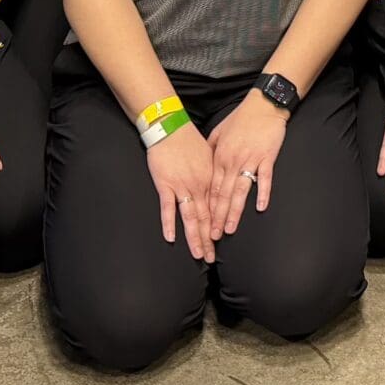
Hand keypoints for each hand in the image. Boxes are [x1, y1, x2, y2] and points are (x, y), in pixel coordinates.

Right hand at [147, 121, 217, 262]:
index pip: (215, 208)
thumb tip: (219, 185)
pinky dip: (169, 223)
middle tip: (210, 258)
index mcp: (210, 178)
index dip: (217, 226)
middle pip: (205, 217)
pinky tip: (172, 238)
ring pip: (190, 217)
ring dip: (194, 237)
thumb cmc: (188, 140)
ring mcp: (182, 186)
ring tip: (198, 254)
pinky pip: (168, 208)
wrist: (170, 126)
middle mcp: (199, 185)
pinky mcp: (165, 185)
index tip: (219, 242)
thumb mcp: (208, 155)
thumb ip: (212, 172)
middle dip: (208, 239)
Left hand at [206, 90, 289, 232]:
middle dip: (218, 217)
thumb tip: (203, 163)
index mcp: (221, 157)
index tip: (203, 225)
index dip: (207, 208)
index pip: (212, 188)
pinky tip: (261, 207)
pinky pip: (265, 178)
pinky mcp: (267, 157)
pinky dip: (263, 192)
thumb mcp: (219, 131)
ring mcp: (251, 160)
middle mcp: (233, 161)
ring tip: (230, 228)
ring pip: (240, 190)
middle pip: (224, 194)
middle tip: (213, 236)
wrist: (263, 104)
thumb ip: (210, 149)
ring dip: (235, 211)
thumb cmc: (241, 117)